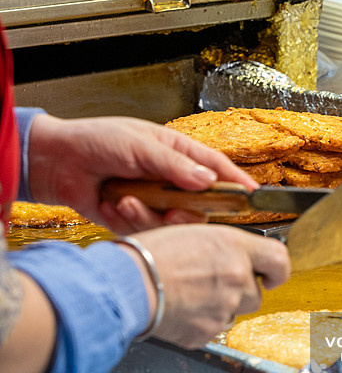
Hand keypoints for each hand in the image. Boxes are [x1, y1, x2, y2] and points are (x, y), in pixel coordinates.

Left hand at [27, 113, 258, 232]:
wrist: (56, 162)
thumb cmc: (98, 140)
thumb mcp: (140, 146)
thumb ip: (175, 166)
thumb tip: (209, 181)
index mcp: (177, 153)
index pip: (216, 168)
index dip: (236, 182)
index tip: (254, 196)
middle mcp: (169, 179)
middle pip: (199, 204)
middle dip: (187, 210)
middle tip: (174, 209)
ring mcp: (152, 201)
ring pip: (173, 223)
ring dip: (150, 215)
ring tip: (127, 200)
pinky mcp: (133, 220)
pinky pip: (146, 231)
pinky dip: (128, 220)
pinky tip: (113, 204)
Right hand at [132, 224, 290, 347]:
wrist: (125, 285)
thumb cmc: (147, 253)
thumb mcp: (190, 233)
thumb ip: (219, 247)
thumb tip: (229, 255)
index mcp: (234, 245)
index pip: (280, 260)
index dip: (276, 270)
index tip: (270, 274)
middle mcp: (236, 277)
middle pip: (256, 292)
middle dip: (239, 290)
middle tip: (211, 282)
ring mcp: (224, 307)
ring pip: (235, 311)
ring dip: (221, 305)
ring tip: (191, 293)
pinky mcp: (207, 332)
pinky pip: (213, 328)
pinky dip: (201, 321)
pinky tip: (181, 308)